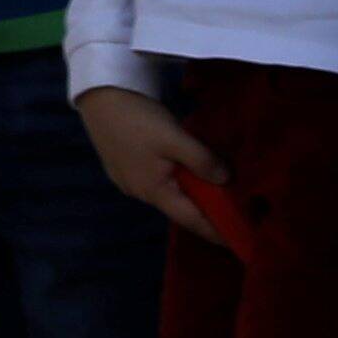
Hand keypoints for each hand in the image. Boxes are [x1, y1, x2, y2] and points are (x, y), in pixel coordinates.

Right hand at [78, 82, 230, 241]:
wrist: (99, 95)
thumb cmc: (138, 120)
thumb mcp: (175, 138)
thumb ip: (202, 161)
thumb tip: (227, 180)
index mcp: (154, 190)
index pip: (192, 220)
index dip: (216, 231)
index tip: (239, 241)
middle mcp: (140, 191)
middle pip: (179, 207)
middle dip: (204, 209)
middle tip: (233, 207)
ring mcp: (128, 179)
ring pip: (167, 192)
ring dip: (188, 192)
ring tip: (211, 187)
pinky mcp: (122, 165)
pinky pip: (156, 180)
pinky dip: (174, 179)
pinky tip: (181, 168)